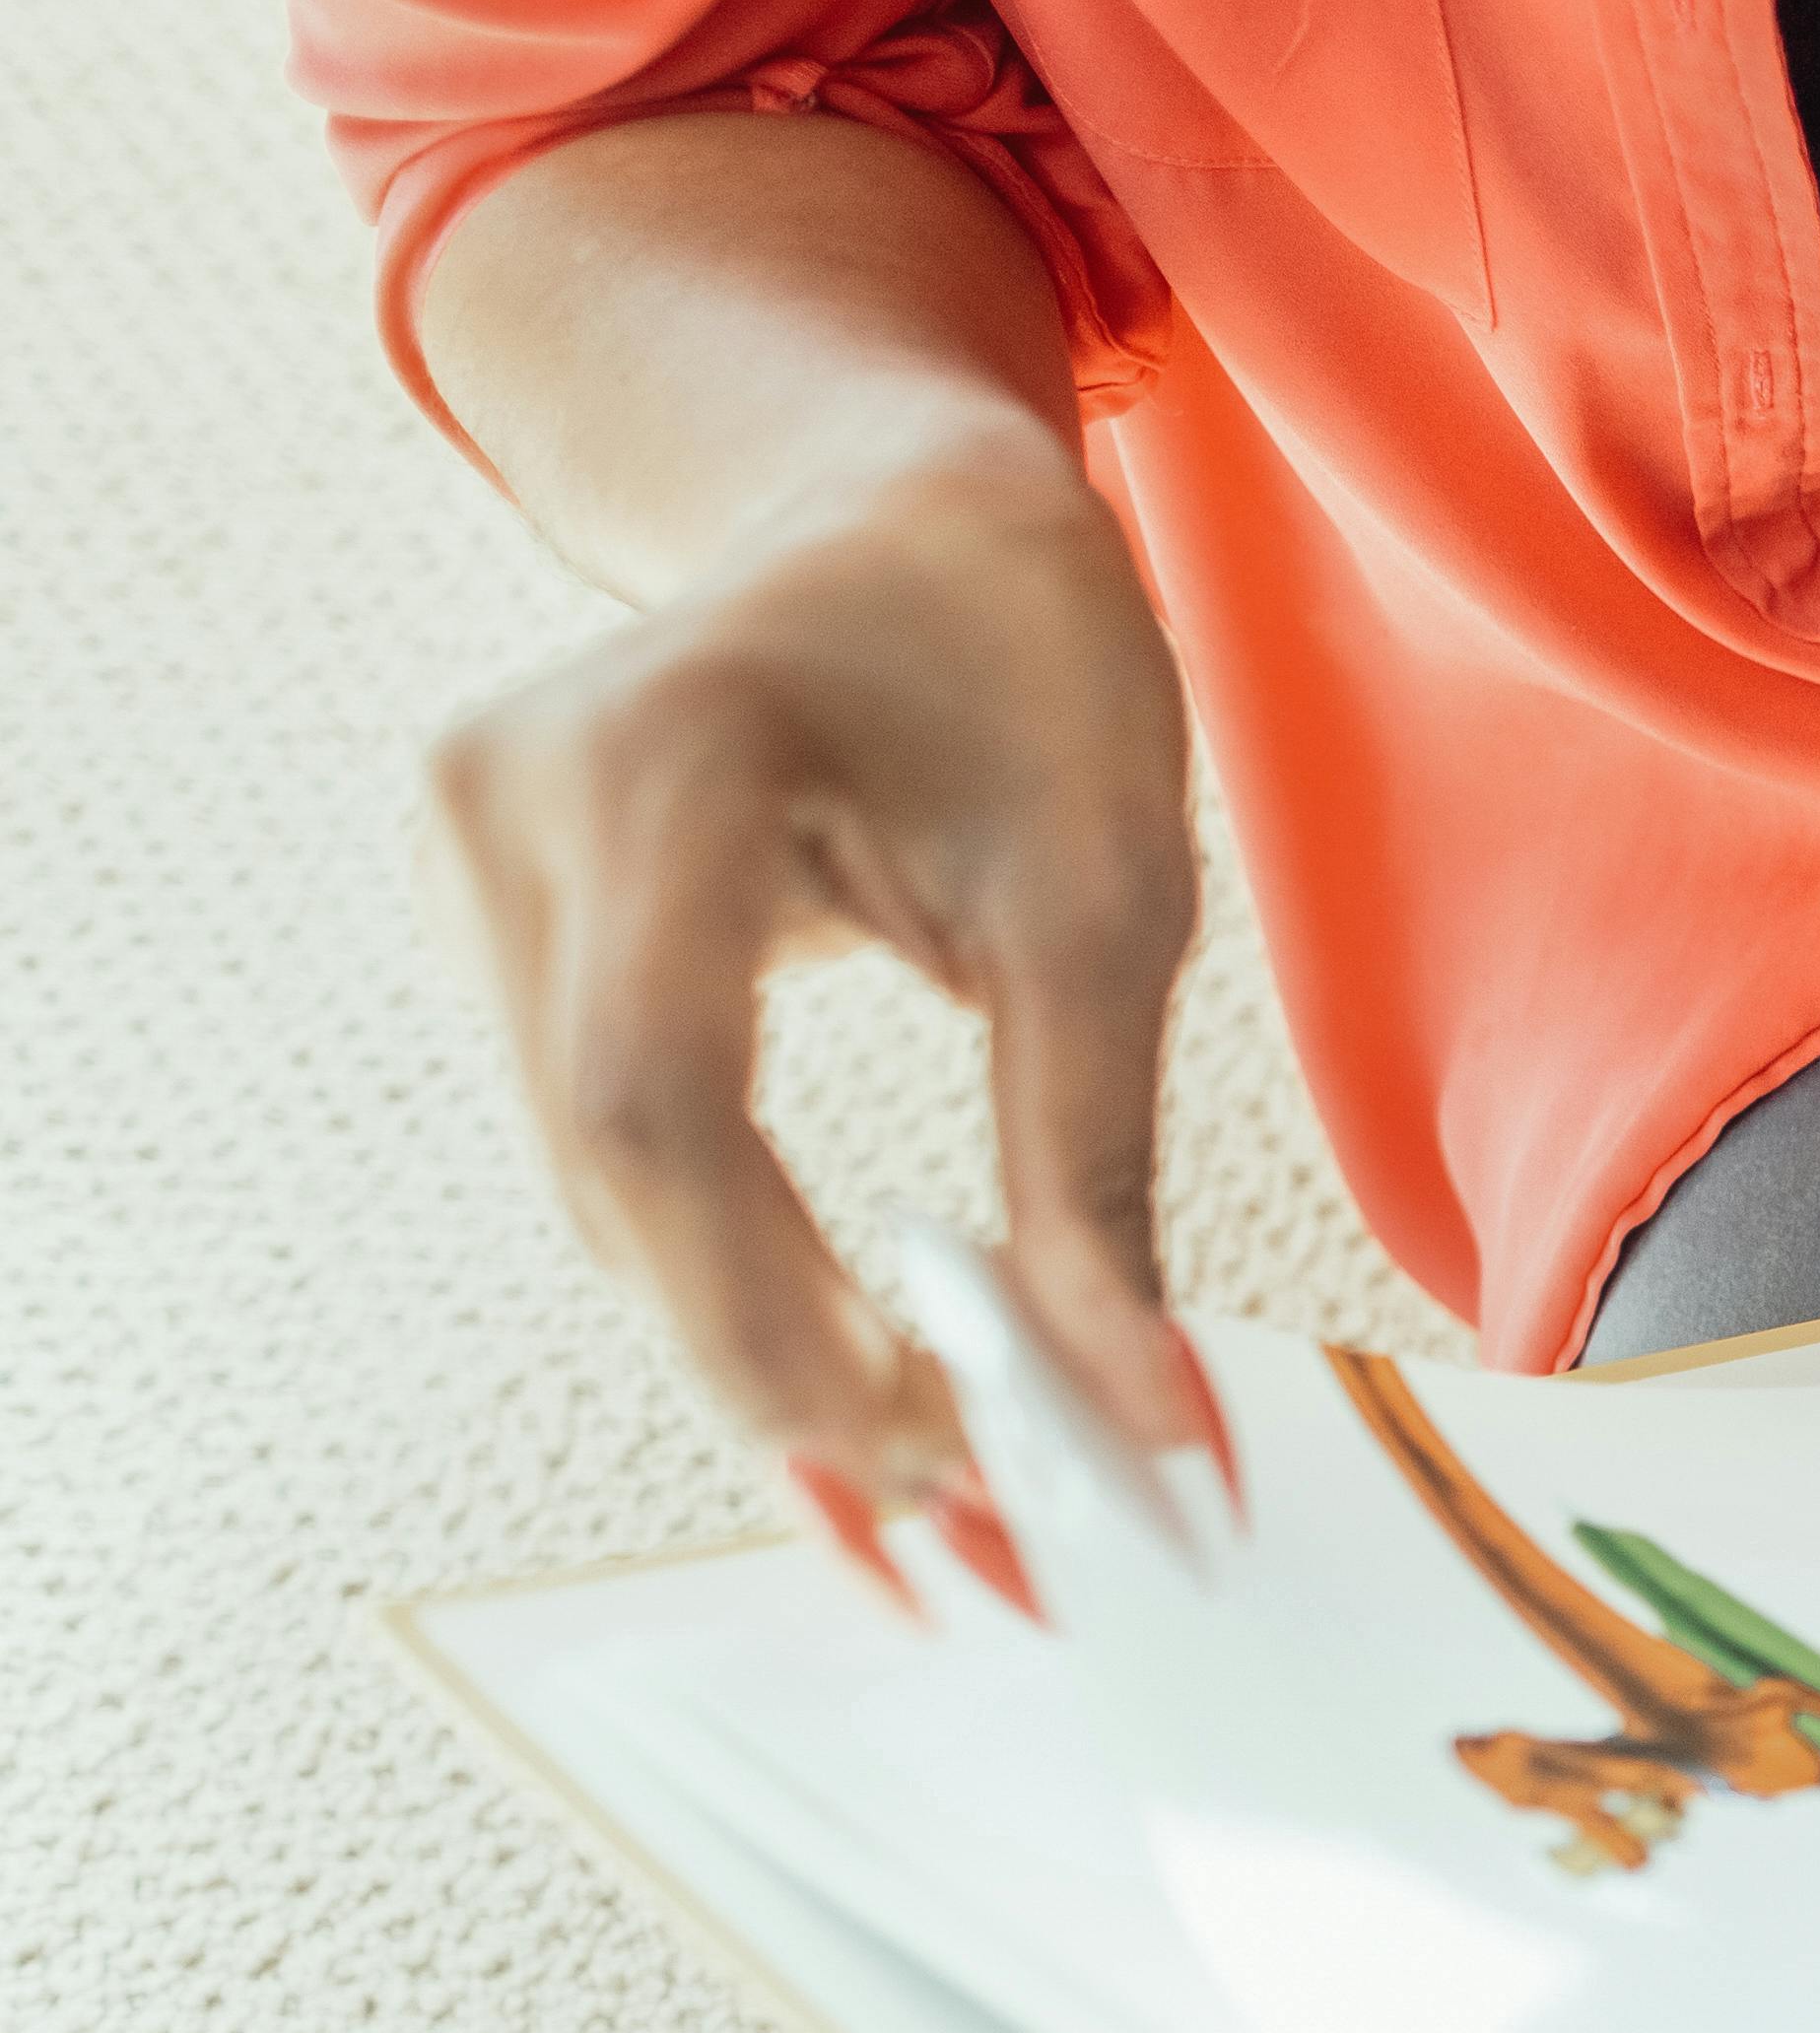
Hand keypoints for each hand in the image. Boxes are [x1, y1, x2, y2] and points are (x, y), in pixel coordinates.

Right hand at [420, 431, 1206, 1598]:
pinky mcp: (483, 909)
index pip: (662, 1105)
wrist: (904, 513)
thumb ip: (1098, 1164)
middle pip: (612, 1171)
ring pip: (598, 1182)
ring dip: (753, 1336)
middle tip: (962, 1519)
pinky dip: (725, 1259)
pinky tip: (850, 1351)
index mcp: (657, 757)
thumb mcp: (1111, 896)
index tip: (933, 1465)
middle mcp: (503, 802)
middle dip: (780, 1367)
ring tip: (940, 1456)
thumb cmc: (1029, 662)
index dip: (773, 1317)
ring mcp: (463, 854)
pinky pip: (603, 1138)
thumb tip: (1143, 1416)